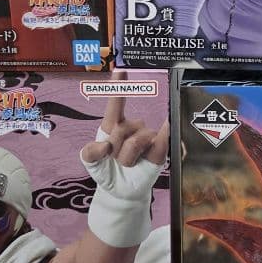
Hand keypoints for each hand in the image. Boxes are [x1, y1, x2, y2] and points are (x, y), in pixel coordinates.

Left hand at [81, 69, 168, 191]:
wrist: (121, 192)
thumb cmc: (107, 171)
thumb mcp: (91, 162)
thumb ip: (90, 152)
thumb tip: (105, 146)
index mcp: (113, 125)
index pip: (116, 104)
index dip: (119, 86)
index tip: (121, 70)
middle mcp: (132, 127)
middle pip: (121, 130)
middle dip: (114, 150)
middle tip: (115, 161)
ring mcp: (147, 137)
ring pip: (136, 141)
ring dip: (128, 158)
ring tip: (129, 165)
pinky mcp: (160, 149)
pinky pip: (162, 139)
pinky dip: (167, 129)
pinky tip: (171, 120)